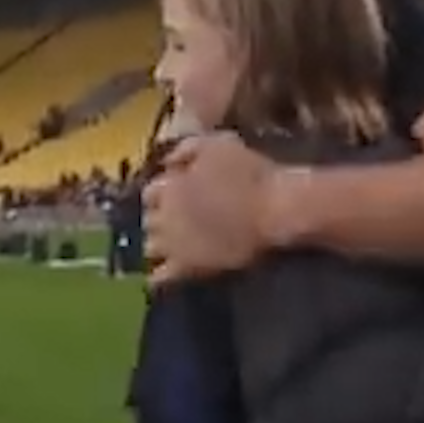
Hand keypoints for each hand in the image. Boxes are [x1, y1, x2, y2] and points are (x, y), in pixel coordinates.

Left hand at [143, 132, 279, 285]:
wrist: (274, 210)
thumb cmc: (250, 173)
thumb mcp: (217, 145)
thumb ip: (186, 150)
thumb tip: (166, 162)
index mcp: (169, 186)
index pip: (150, 193)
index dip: (162, 194)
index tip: (174, 195)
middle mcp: (165, 216)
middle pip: (149, 220)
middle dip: (159, 218)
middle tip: (176, 220)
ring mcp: (174, 244)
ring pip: (150, 247)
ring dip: (158, 244)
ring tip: (174, 244)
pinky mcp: (188, 268)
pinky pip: (160, 277)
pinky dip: (157, 276)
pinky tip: (164, 274)